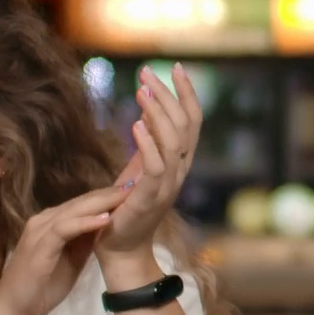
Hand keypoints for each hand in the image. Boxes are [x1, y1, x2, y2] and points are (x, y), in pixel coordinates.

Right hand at [0, 184, 131, 314]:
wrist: (12, 311)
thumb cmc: (40, 289)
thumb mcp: (70, 261)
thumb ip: (84, 243)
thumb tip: (105, 227)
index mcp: (50, 224)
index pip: (81, 204)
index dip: (106, 197)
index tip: (131, 191)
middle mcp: (42, 221)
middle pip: (79, 202)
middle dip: (107, 194)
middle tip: (134, 185)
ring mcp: (38, 232)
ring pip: (73, 210)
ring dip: (100, 203)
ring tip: (125, 196)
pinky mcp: (38, 247)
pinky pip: (64, 229)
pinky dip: (86, 223)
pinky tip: (106, 219)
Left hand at [99, 65, 201, 258]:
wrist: (120, 247)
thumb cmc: (125, 206)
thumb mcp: (139, 167)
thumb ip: (149, 142)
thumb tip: (147, 110)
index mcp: (180, 161)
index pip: (193, 121)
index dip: (188, 93)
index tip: (176, 67)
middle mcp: (181, 170)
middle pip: (185, 125)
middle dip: (168, 95)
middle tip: (147, 73)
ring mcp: (168, 184)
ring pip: (174, 141)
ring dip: (158, 113)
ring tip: (141, 91)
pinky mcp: (150, 197)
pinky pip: (155, 166)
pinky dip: (147, 143)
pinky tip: (135, 124)